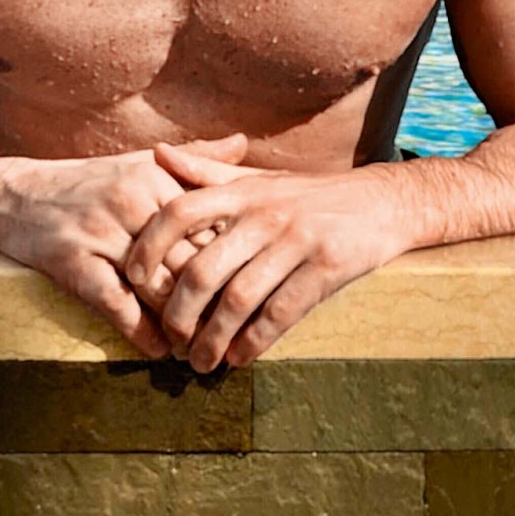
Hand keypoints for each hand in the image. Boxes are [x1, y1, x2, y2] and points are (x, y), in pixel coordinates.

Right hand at [0, 134, 247, 357]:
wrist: (18, 195)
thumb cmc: (90, 182)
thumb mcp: (142, 161)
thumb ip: (195, 157)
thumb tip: (244, 143)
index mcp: (155, 175)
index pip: (211, 222)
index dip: (236, 257)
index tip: (255, 283)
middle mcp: (132, 200)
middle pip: (189, 257)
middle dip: (215, 297)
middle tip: (236, 328)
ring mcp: (101, 232)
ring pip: (158, 285)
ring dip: (183, 323)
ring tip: (203, 346)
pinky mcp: (74, 263)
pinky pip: (117, 305)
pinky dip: (142, 333)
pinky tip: (158, 350)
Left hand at [124, 142, 410, 372]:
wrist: (382, 202)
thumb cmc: (309, 195)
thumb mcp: (258, 178)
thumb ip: (206, 171)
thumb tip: (155, 153)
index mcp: (244, 191)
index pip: (181, 210)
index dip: (150, 245)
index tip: (132, 279)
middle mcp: (265, 213)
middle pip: (203, 268)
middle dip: (179, 313)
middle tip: (171, 340)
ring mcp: (297, 241)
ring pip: (238, 299)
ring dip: (213, 339)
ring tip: (200, 362)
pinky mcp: (327, 268)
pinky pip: (280, 314)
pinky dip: (254, 343)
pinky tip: (240, 358)